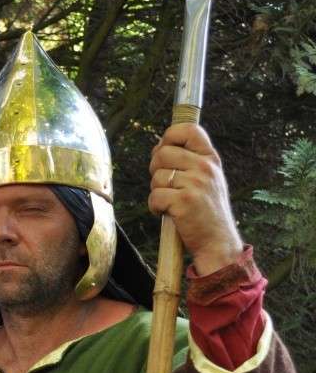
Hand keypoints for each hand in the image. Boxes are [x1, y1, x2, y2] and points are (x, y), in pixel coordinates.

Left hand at [148, 123, 243, 274]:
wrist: (218, 244)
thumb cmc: (207, 213)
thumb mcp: (208, 180)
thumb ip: (190, 161)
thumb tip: (159, 147)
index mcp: (210, 158)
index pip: (187, 128)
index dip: (168, 137)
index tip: (165, 152)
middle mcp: (205, 167)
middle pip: (162, 153)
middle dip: (155, 170)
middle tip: (165, 186)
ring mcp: (195, 184)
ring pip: (156, 177)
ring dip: (156, 192)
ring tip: (171, 203)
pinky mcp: (184, 202)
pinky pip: (154, 196)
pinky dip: (155, 208)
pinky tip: (168, 213)